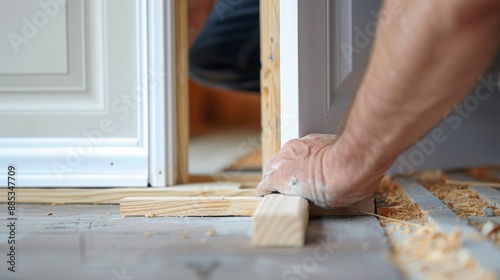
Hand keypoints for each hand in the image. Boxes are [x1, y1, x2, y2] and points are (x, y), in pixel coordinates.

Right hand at [256, 133, 382, 207]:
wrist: (354, 161)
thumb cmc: (338, 186)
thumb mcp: (319, 202)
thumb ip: (307, 194)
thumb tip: (312, 193)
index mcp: (281, 178)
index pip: (265, 184)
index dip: (265, 190)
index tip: (265, 193)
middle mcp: (284, 158)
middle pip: (271, 166)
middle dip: (274, 174)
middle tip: (281, 182)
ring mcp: (298, 145)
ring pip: (285, 153)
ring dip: (288, 161)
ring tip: (296, 169)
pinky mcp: (312, 137)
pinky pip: (302, 145)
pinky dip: (304, 153)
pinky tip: (313, 158)